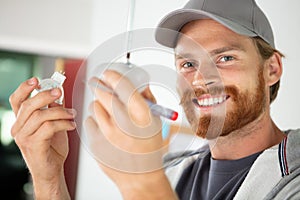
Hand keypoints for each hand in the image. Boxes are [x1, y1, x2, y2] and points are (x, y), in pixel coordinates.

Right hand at [9, 77, 75, 199]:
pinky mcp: (34, 146)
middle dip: (45, 96)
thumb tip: (58, 92)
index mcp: (22, 121)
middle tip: (60, 92)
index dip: (25, 88)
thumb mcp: (53, 124)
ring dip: (60, 112)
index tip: (37, 80)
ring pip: (40, 116)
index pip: (17, 100)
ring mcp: (24, 138)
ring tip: (72, 115)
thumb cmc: (52, 147)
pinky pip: (48, 128)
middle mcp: (19, 128)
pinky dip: (63, 123)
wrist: (52, 170)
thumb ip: (52, 109)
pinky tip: (72, 125)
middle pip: (28, 105)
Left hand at [85, 71, 176, 198]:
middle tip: (97, 82)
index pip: (123, 86)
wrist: (139, 176)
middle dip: (98, 84)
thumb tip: (140, 82)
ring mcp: (108, 134)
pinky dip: (94, 120)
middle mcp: (124, 123)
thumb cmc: (148, 149)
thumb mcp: (155, 122)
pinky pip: (89, 121)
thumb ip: (148, 99)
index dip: (113, 76)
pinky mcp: (96, 142)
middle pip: (103, 93)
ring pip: (94, 106)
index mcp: (141, 115)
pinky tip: (103, 126)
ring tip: (106, 111)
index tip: (108, 73)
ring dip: (98, 103)